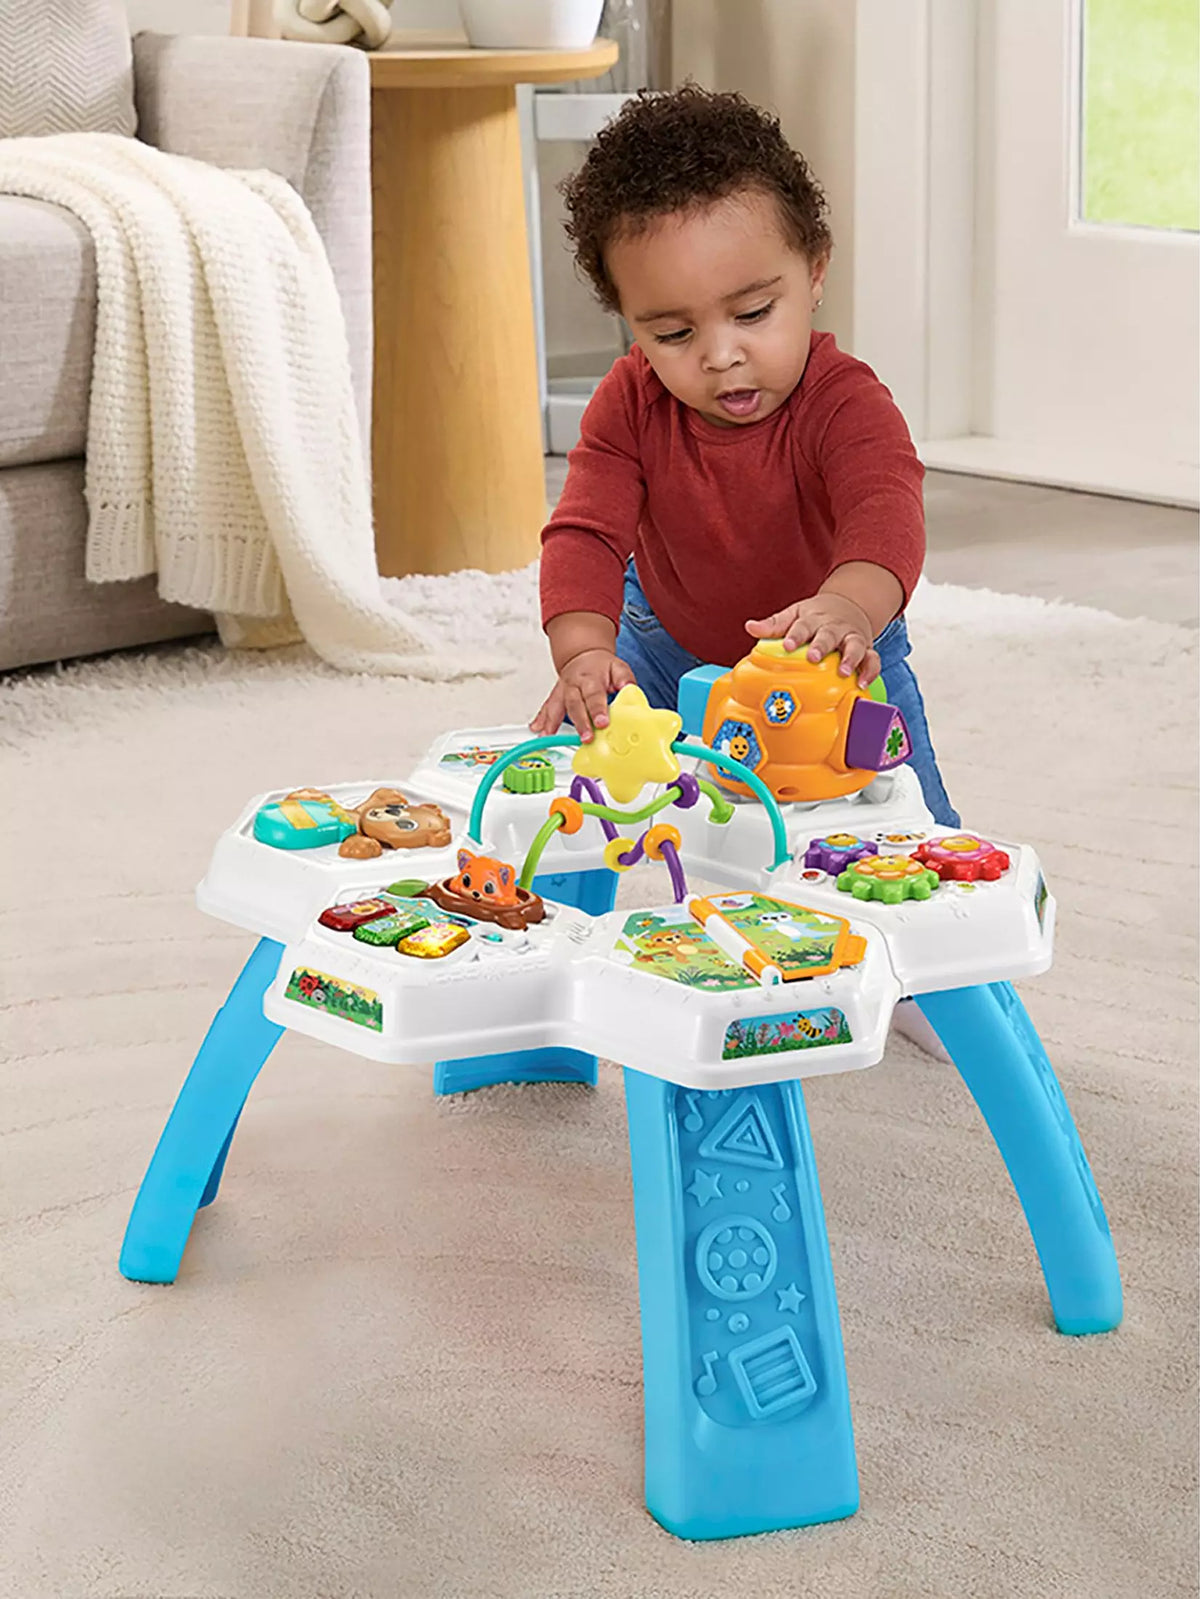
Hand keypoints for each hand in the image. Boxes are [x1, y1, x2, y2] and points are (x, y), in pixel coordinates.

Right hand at [529, 648, 636, 741]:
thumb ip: (625, 680)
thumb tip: (630, 691)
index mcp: (591, 679)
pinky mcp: (556, 696)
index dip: (598, 710)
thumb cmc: (602, 667)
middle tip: (586, 738)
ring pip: (556, 706)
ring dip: (552, 723)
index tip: (602, 723)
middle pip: (575, 704)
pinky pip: (547, 707)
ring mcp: (563, 691)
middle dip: (580, 722)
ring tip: (548, 737)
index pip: (595, 695)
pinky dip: (541, 719)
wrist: (584, 655)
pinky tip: (537, 729)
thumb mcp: (618, 667)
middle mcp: (575, 685)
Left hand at [745, 594, 880, 685]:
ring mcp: (852, 638)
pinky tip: (862, 683)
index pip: (802, 625)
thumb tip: (750, 627)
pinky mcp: (866, 650)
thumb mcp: (794, 615)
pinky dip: (870, 671)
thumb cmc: (815, 616)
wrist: (847, 606)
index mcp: (813, 619)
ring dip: (850, 658)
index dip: (795, 635)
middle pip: (829, 635)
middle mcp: (834, 628)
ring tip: (844, 672)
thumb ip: (773, 625)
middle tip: (813, 657)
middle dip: (821, 646)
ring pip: (855, 646)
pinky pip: (872, 660)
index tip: (787, 645)